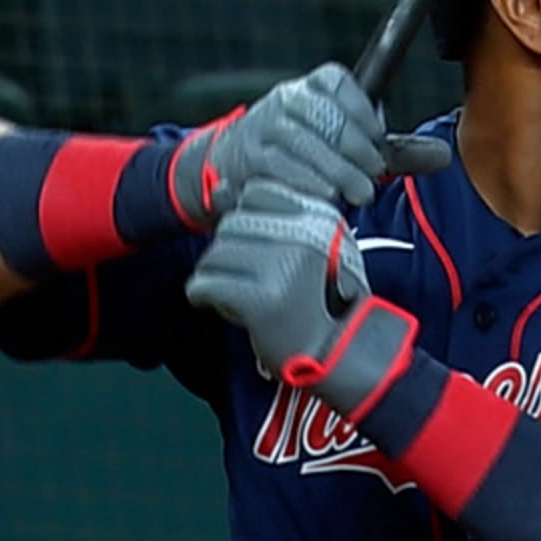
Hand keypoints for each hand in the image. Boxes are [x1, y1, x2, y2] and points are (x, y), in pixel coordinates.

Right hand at [172, 63, 450, 226]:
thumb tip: (445, 156)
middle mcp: (289, 96)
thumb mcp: (352, 144)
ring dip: (336, 171)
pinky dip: (306, 181)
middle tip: (372, 177)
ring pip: (305, 142)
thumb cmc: (311, 150)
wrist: (242, 162)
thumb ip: (395, 149)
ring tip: (357, 192)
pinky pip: (280, 165)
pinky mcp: (249, 154)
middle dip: (356, 150)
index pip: (340, 83)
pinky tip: (325, 195)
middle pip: (327, 117)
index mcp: (318, 84)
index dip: (362, 114)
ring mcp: (266, 124)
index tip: (378, 145)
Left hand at [184, 180, 418, 415]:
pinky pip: (205, 284)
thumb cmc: (318, 300)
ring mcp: (284, 266)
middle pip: (231, 223)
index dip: (246, 217)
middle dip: (229, 253)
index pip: (256, 192)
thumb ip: (264, 215)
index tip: (255, 246)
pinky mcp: (262, 299)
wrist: (337, 354)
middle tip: (245, 278)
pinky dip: (203, 296)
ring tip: (235, 293)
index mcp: (320, 217)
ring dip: (215, 275)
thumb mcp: (305, 247)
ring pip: (215, 254)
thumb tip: (217, 186)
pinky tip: (219, 305)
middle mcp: (305, 235)